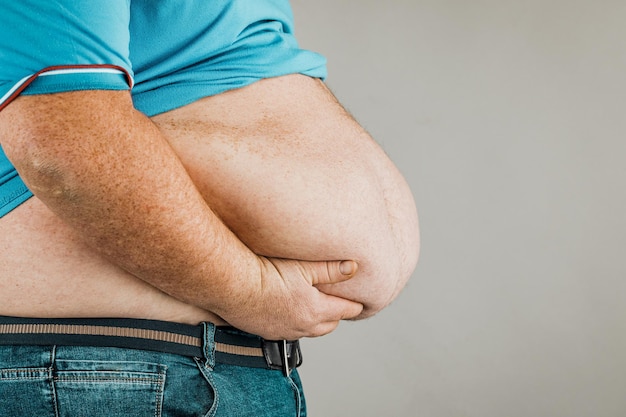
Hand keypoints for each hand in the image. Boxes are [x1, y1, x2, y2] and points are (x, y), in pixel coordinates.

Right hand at [221, 257, 363, 339]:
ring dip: (316, 321)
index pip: (346, 310)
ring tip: (315, 306)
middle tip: (338, 301)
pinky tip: (289, 311)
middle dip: (336, 313)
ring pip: (311, 330)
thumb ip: (331, 270)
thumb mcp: (304, 267)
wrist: (233, 287)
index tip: (360, 299)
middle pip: (330, 324)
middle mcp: (303, 326)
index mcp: (316, 311)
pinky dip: (296, 323)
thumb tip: (354, 268)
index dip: (354, 303)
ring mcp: (285, 332)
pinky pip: (290, 332)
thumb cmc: (267, 273)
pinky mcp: (267, 332)